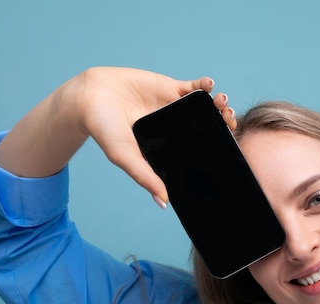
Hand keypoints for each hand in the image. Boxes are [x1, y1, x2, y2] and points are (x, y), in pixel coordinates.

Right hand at [75, 67, 236, 204]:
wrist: (89, 96)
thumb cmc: (105, 130)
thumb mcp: (125, 157)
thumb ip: (145, 177)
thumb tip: (164, 203)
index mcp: (170, 145)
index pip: (200, 148)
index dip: (216, 145)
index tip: (230, 142)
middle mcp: (176, 127)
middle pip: (208, 125)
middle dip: (223, 121)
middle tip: (229, 119)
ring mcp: (174, 106)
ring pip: (205, 106)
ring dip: (218, 103)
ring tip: (221, 102)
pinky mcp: (168, 87)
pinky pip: (192, 87)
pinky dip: (204, 85)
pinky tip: (208, 84)